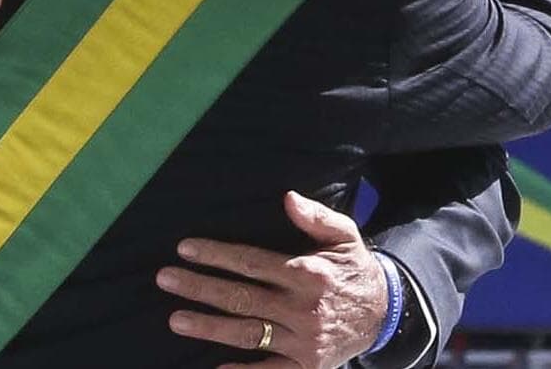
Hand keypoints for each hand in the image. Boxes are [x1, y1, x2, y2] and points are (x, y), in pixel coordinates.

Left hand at [160, 191, 387, 368]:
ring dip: (208, 327)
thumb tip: (287, 198)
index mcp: (308, 273)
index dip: (217, 255)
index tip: (185, 249)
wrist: (386, 314)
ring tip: (175, 319)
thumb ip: (316, 216)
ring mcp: (302, 341)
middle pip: (241, 297)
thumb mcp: (344, 235)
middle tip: (165, 279)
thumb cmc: (355, 268)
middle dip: (200, 287)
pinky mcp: (305, 366)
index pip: (252, 262)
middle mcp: (302, 308)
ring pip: (247, 333)